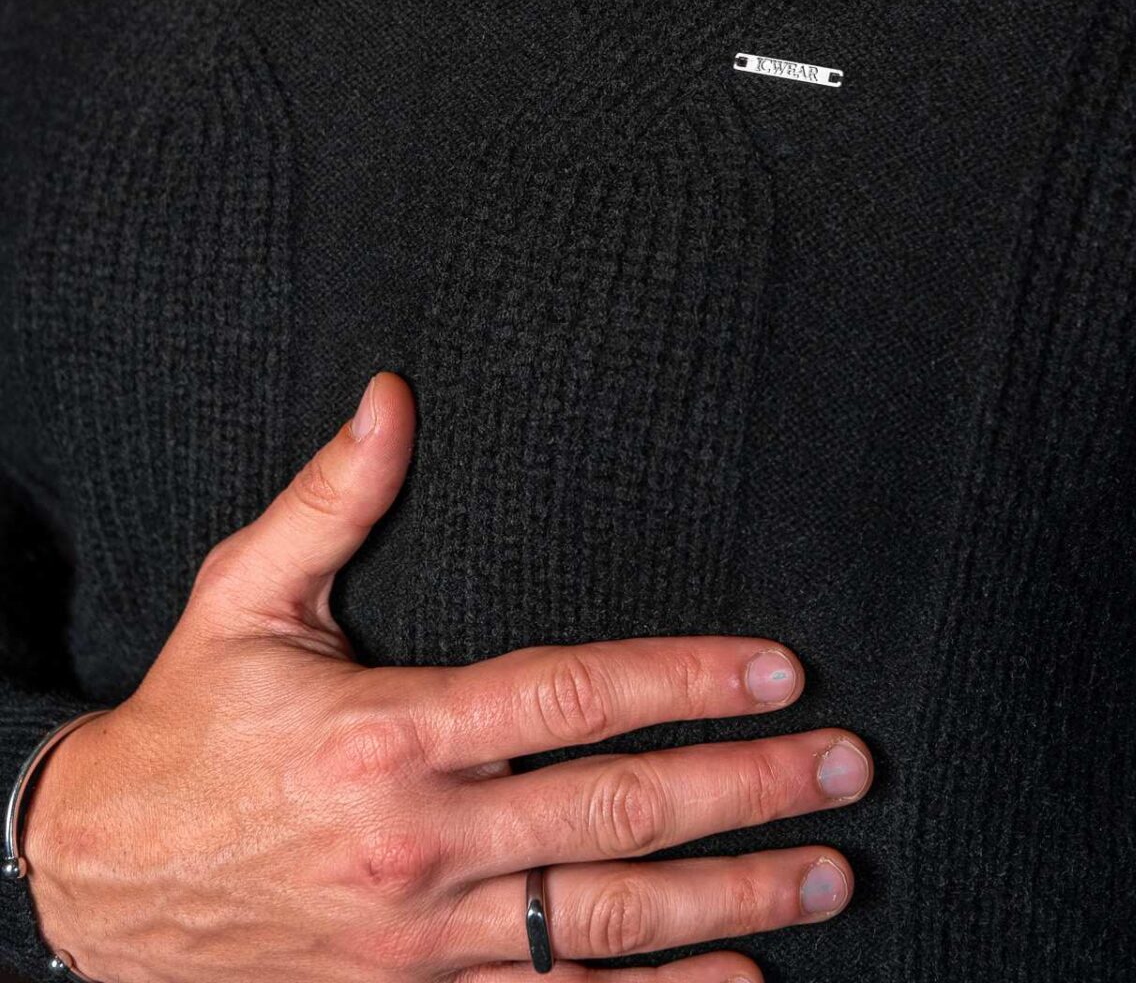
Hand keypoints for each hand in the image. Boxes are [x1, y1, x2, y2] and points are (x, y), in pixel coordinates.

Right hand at [23, 372, 872, 982]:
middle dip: (747, 788)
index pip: (573, 696)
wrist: (100, 880)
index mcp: (392, 727)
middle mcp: (420, 840)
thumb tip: (392, 396)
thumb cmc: (185, 725)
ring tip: (828, 873)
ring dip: (731, 899)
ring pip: (604, 920)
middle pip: (617, 813)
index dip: (686, 679)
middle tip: (844, 767)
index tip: (778, 670)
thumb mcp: (242, 594)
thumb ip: (332, 497)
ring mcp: (422, 937)